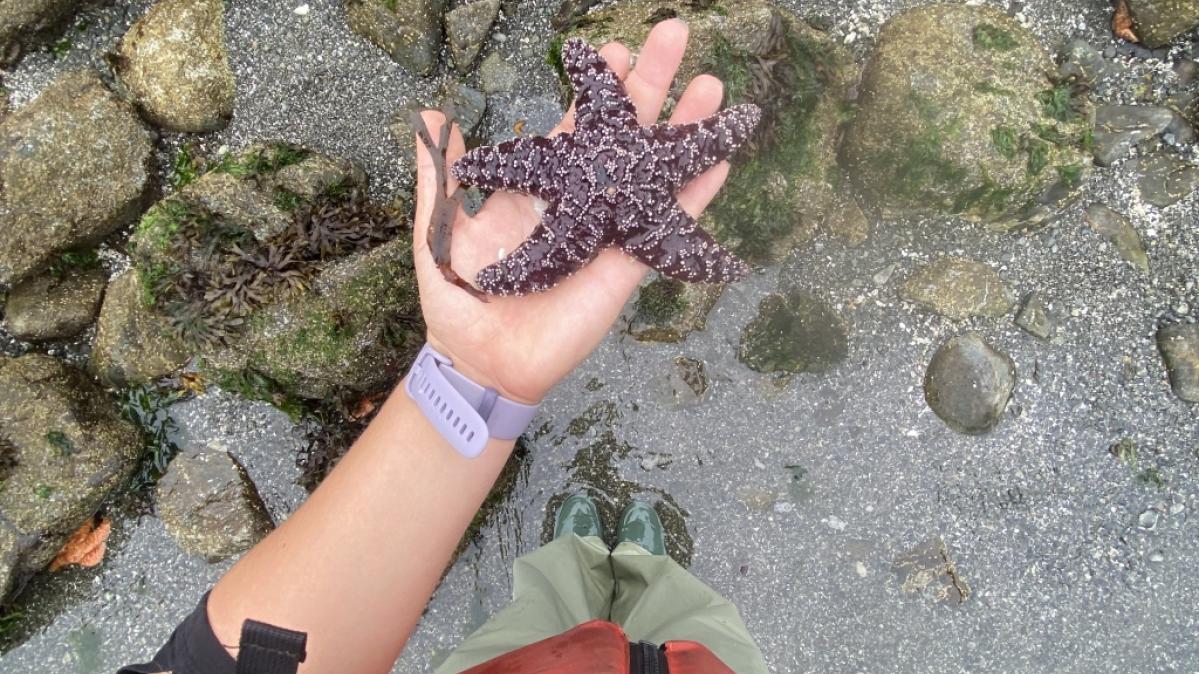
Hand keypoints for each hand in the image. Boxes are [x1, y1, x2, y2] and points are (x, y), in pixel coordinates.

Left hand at [411, 19, 732, 404]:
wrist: (481, 360)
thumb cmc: (460, 299)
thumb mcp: (439, 228)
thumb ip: (440, 174)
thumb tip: (431, 116)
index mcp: (542, 186)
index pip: (576, 125)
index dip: (594, 88)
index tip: (610, 48)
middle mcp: (583, 200)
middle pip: (623, 133)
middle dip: (649, 84)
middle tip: (673, 35)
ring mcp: (610, 230)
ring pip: (654, 170)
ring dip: (683, 128)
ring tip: (710, 85)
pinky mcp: (627, 265)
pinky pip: (667, 225)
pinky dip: (695, 195)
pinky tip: (720, 160)